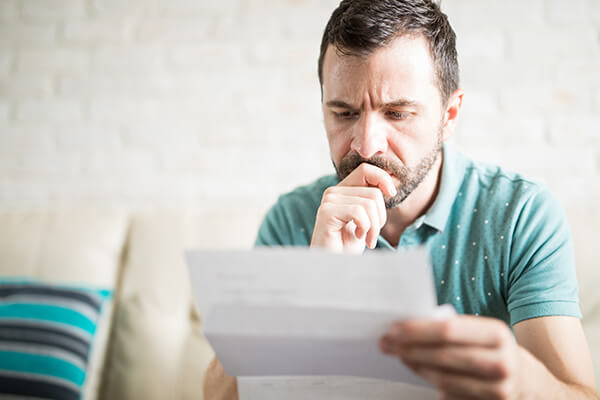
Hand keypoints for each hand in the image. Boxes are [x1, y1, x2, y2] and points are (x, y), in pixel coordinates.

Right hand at [310, 163, 396, 252]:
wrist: (332, 266)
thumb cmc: (348, 246)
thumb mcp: (366, 220)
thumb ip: (372, 202)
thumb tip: (390, 187)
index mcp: (343, 190)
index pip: (366, 169)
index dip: (383, 179)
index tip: (392, 194)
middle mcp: (333, 192)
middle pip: (374, 192)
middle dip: (381, 217)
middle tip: (372, 234)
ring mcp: (329, 201)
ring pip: (369, 203)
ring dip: (374, 226)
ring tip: (367, 238)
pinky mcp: (327, 212)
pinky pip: (359, 212)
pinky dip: (365, 228)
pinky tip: (358, 237)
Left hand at [379, 315, 544, 399]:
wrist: (531, 384)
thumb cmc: (496, 351)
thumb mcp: (484, 332)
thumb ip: (455, 328)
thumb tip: (410, 325)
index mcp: (496, 333)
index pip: (448, 329)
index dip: (417, 329)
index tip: (394, 327)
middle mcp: (500, 361)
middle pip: (443, 354)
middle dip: (409, 348)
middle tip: (387, 342)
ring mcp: (497, 388)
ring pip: (444, 377)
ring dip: (415, 365)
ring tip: (399, 355)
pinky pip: (450, 393)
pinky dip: (430, 380)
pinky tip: (417, 369)